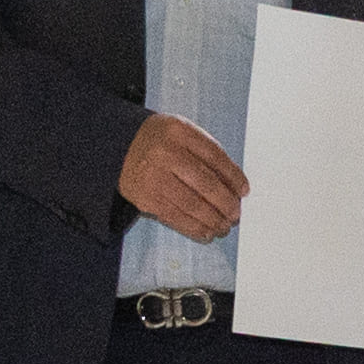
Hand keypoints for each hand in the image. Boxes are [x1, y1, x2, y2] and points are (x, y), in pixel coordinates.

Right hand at [118, 113, 247, 238]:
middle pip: (206, 184)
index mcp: (179, 131)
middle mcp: (165, 153)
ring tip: (224, 226)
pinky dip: (194, 228)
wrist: (119, 147)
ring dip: (213, 220)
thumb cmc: (160, 142)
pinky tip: (206, 232)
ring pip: (192, 205)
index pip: (214, 156)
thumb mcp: (182, 133)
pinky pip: (175, 217)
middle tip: (236, 215)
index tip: (244, 191)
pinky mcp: (145, 198)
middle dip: (226, 204)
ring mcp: (153, 177)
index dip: (233, 177)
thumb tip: (234, 186)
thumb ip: (206, 152)